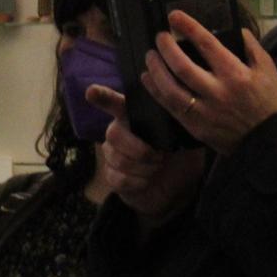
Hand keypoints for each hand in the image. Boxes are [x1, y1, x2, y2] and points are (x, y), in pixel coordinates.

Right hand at [86, 86, 206, 225]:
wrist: (179, 185)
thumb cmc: (180, 154)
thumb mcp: (184, 135)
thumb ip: (176, 122)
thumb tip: (175, 110)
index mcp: (134, 118)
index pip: (115, 104)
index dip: (103, 97)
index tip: (92, 91)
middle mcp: (118, 133)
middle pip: (114, 134)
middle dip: (140, 149)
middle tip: (161, 156)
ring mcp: (112, 155)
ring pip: (119, 159)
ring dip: (145, 168)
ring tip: (157, 167)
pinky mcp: (112, 177)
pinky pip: (119, 178)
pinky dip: (139, 182)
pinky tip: (148, 180)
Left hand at [147, 14, 276, 155]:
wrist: (269, 140)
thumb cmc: (270, 102)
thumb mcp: (268, 70)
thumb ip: (251, 47)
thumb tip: (235, 29)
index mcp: (236, 73)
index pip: (207, 44)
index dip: (188, 27)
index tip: (174, 15)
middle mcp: (217, 91)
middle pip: (182, 66)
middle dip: (166, 48)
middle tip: (159, 36)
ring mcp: (203, 110)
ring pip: (170, 87)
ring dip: (155, 69)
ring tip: (150, 56)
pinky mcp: (194, 126)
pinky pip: (169, 106)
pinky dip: (155, 90)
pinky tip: (147, 78)